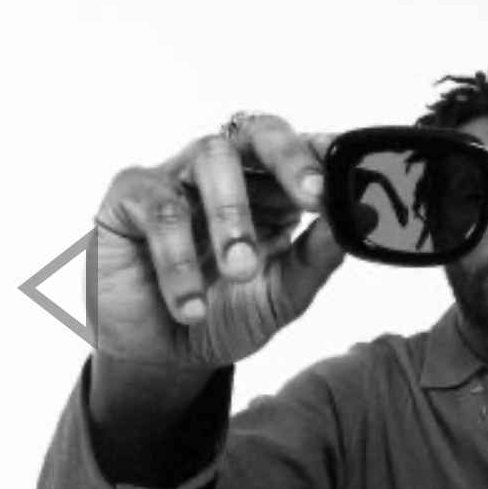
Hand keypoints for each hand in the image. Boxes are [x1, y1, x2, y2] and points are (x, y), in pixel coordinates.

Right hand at [91, 113, 345, 367]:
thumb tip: (358, 220)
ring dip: (232, 216)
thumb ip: (317, 257)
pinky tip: (191, 305)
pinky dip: (178, 259)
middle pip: (259, 131)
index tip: (346, 178)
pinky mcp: (129, 198)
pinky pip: (159, 207)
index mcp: (270, 189)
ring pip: (210, 158)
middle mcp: (226, 173)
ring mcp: (177, 178)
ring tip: (240, 272)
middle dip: (290, 159)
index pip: (302, 149)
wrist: (160, 357)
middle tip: (312, 198)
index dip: (324, 154)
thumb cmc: (224, 314)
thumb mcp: (283, 295)